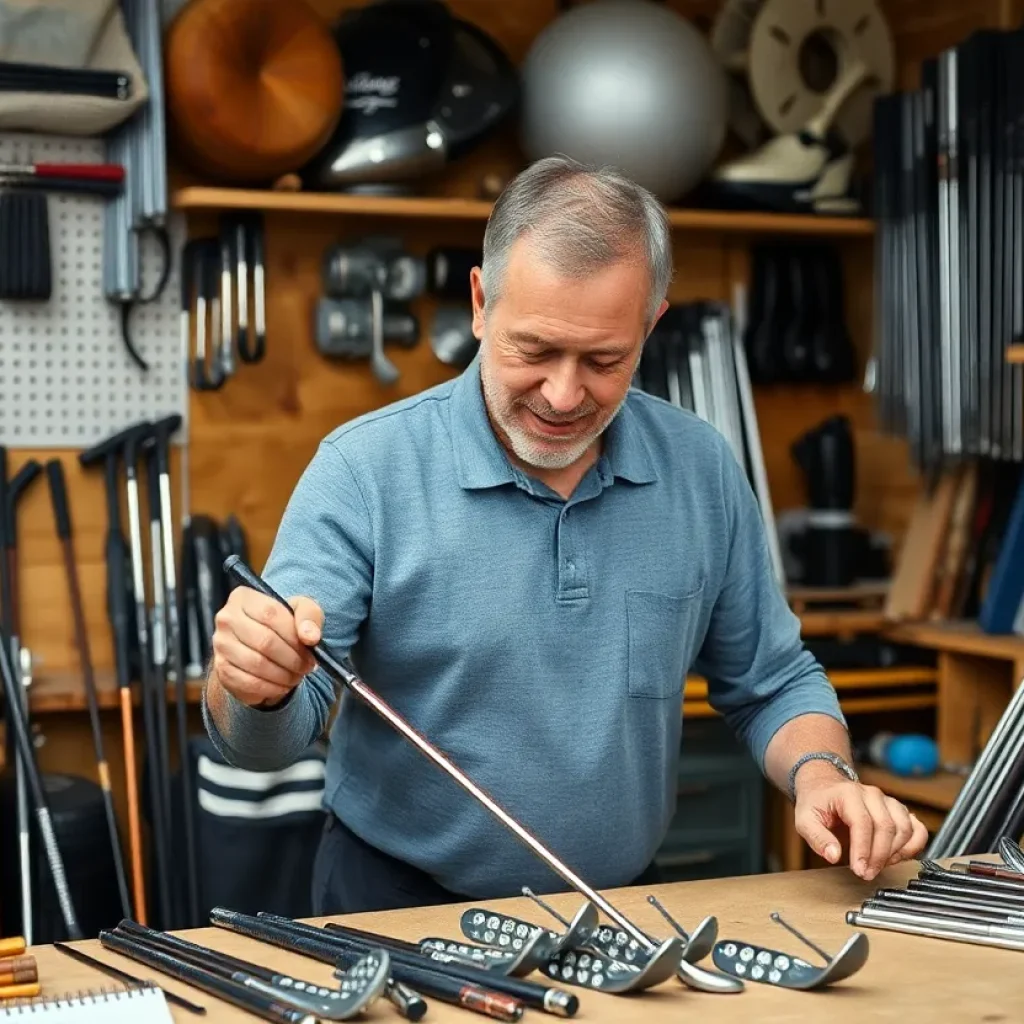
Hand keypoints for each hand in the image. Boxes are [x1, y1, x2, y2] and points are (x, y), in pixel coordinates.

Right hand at [211, 585, 323, 706]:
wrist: (261, 644)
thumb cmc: (284, 622)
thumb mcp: (301, 609)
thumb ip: (309, 616)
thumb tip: (310, 637)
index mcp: (243, 597)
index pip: (270, 614)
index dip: (294, 634)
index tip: (311, 647)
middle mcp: (226, 619)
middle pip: (265, 641)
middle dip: (292, 658)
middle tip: (307, 666)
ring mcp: (221, 645)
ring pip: (256, 664)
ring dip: (284, 675)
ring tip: (297, 675)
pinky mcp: (221, 669)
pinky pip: (248, 682)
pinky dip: (271, 688)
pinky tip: (283, 685)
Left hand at [793, 773, 928, 880]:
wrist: (825, 787)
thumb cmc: (816, 803)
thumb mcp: (804, 820)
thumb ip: (817, 838)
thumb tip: (833, 855)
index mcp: (848, 793)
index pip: (863, 823)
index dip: (863, 850)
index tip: (859, 870)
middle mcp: (872, 794)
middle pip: (886, 827)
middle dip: (878, 856)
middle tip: (866, 873)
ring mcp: (888, 802)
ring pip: (905, 829)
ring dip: (895, 853)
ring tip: (876, 865)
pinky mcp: (899, 811)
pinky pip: (918, 830)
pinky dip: (912, 847)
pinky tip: (895, 858)